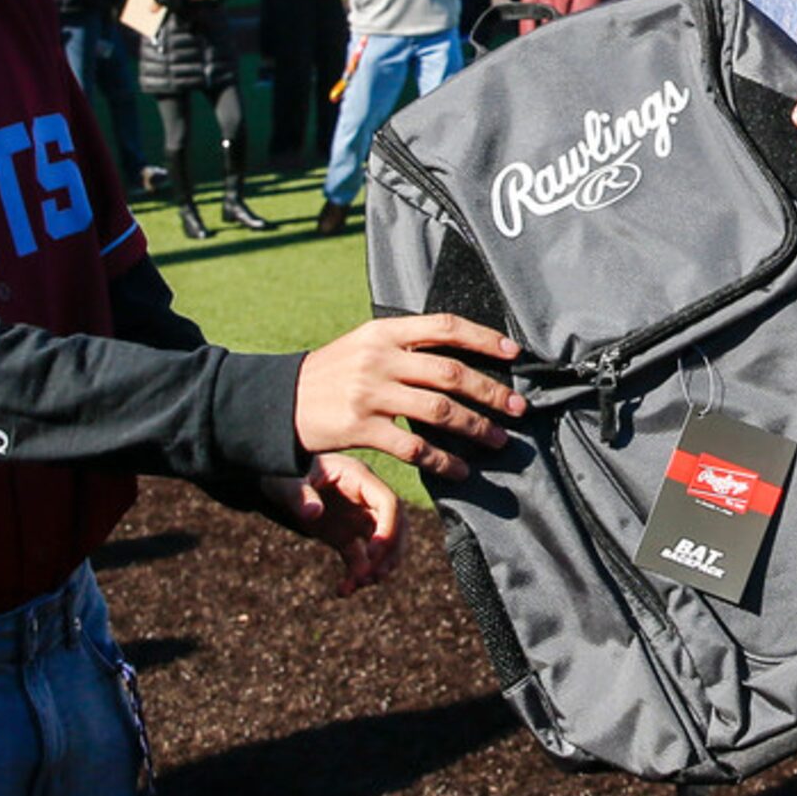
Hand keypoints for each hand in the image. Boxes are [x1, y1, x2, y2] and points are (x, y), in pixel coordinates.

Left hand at [258, 455, 402, 593]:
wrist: (272, 480)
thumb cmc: (281, 473)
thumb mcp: (287, 481)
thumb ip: (300, 495)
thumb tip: (313, 514)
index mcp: (357, 477)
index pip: (388, 503)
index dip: (387, 529)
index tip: (372, 554)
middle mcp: (364, 497)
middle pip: (396, 526)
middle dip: (390, 553)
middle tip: (373, 576)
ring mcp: (357, 517)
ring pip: (383, 545)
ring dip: (377, 567)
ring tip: (358, 585)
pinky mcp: (346, 534)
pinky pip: (360, 558)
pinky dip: (356, 575)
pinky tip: (343, 591)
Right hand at [294, 313, 522, 479]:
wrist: (278, 401)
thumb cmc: (330, 374)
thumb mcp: (362, 345)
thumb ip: (403, 347)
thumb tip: (458, 359)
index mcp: (382, 331)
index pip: (443, 326)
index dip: (483, 337)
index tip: (513, 351)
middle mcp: (378, 358)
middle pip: (450, 373)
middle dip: (491, 391)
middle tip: (518, 407)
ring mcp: (369, 394)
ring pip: (438, 411)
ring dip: (476, 427)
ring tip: (498, 440)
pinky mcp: (360, 428)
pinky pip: (413, 448)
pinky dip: (442, 460)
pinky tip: (459, 469)